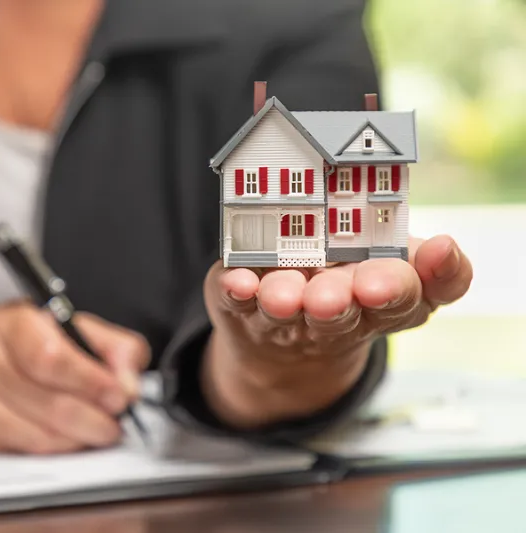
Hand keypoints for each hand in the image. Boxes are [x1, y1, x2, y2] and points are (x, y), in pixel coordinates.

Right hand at [0, 301, 149, 453]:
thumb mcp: (72, 327)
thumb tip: (129, 382)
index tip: (119, 395)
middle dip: (95, 419)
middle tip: (114, 422)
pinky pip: (25, 451)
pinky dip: (57, 448)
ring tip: (95, 428)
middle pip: (50, 404)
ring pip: (40, 436)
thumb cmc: (26, 343)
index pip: (50, 358)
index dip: (91, 382)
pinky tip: (67, 436)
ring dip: (79, 438)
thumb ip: (113, 347)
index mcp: (14, 322)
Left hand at [201, 234, 472, 428]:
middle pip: (345, 313)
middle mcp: (337, 314)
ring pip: (288, 312)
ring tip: (284, 295)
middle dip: (343, 300)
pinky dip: (237, 293)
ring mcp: (286, 315)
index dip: (427, 278)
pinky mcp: (242, 307)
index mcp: (382, 299)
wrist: (283, 343)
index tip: (437, 249)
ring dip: (286, 301)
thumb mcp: (391, 269)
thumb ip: (419, 260)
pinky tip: (237, 283)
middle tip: (343, 292)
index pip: (412, 297)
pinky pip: (238, 303)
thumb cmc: (346, 286)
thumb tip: (445, 247)